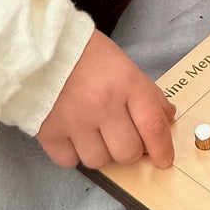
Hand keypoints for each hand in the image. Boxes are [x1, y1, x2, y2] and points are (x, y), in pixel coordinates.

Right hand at [36, 29, 175, 169]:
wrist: (41, 48)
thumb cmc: (87, 55)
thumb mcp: (125, 65)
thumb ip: (148, 92)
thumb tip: (167, 117)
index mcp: (126, 84)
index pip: (152, 126)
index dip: (162, 149)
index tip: (163, 160)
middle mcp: (103, 105)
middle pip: (128, 152)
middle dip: (129, 149)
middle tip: (120, 135)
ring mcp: (75, 121)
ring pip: (99, 161)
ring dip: (100, 152)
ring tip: (93, 132)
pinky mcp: (49, 132)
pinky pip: (70, 161)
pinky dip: (73, 153)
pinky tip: (72, 135)